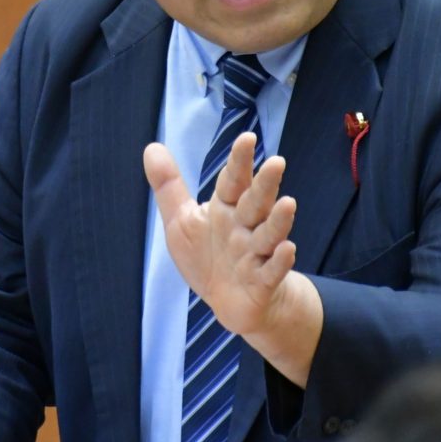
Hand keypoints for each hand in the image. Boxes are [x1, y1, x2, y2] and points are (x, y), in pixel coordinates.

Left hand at [143, 131, 297, 337]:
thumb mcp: (182, 220)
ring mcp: (256, 254)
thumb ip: (169, 186)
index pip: (233, 181)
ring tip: (289, 203)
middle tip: (276, 162)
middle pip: (256, 202)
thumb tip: (151, 147)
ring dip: (279, 220)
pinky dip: (280, 261)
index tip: (247, 138)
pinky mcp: (262, 283)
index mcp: (226, 208)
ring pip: (269, 233)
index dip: (239, 161)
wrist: (230, 303)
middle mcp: (245, 227)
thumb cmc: (208, 255)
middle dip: (265, 184)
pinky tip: (288, 249)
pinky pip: (272, 271)